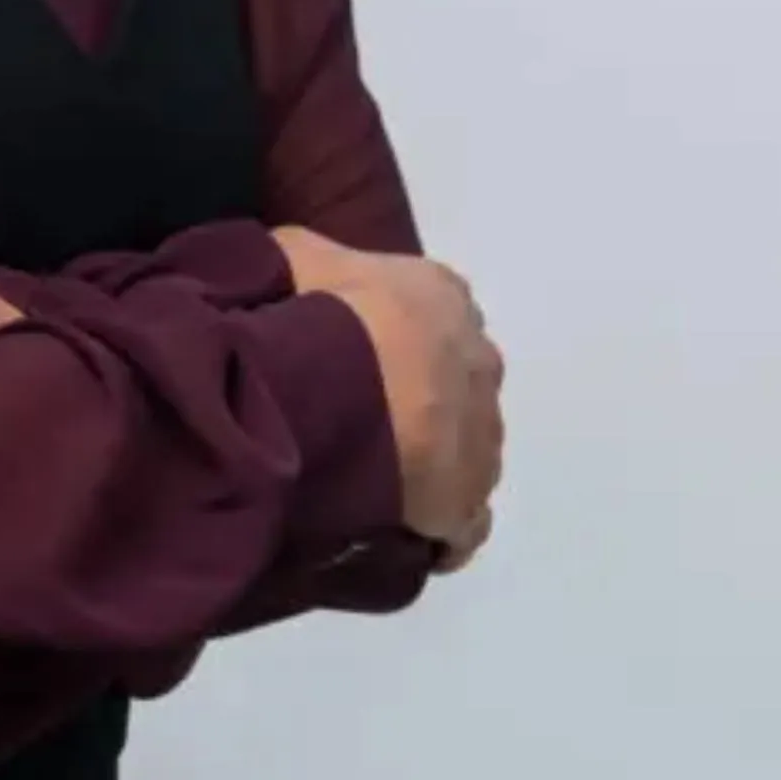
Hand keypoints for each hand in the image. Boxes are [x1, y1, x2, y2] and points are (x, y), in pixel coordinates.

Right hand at [273, 225, 504, 566]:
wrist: (338, 388)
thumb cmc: (322, 312)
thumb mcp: (299, 254)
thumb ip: (311, 257)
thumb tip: (298, 265)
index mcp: (443, 297)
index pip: (432, 312)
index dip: (394, 333)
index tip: (356, 352)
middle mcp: (478, 360)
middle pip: (453, 378)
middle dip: (417, 394)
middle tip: (359, 411)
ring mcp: (482, 433)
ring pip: (462, 446)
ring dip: (427, 458)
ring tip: (371, 471)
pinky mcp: (471, 496)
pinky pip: (464, 519)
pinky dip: (439, 523)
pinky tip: (400, 525)